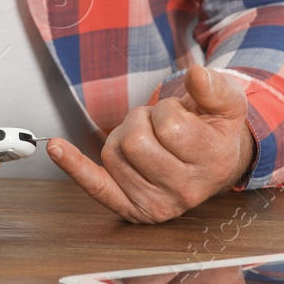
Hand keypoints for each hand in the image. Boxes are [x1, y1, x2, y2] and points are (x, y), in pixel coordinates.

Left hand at [48, 64, 255, 222]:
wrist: (216, 162)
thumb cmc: (215, 129)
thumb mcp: (227, 103)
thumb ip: (213, 87)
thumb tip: (195, 76)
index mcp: (211, 163)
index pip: (169, 125)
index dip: (167, 109)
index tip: (180, 114)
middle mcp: (184, 191)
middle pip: (133, 142)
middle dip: (141, 121)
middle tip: (159, 125)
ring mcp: (158, 204)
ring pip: (113, 154)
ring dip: (124, 136)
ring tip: (150, 140)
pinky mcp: (132, 208)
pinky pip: (96, 186)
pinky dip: (74, 167)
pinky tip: (56, 148)